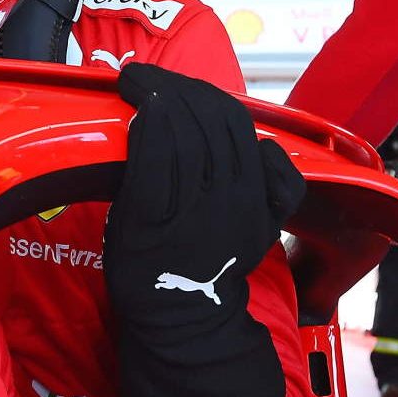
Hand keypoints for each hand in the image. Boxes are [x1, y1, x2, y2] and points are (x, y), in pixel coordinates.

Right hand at [102, 63, 304, 396]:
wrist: (187, 318)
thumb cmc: (143, 271)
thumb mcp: (122, 228)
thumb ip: (137, 175)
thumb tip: (152, 116)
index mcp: (167, 216)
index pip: (167, 136)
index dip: (151, 101)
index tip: (129, 85)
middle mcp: (215, 208)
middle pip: (202, 125)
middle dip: (171, 89)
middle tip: (143, 78)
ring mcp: (250, 208)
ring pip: (235, 129)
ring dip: (204, 97)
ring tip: (176, 90)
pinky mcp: (270, 211)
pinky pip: (274, 160)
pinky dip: (254, 138)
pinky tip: (229, 129)